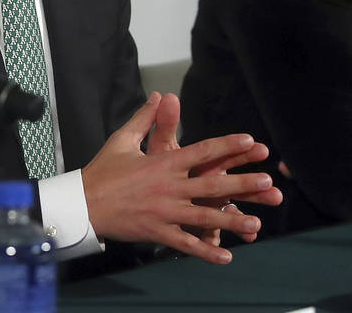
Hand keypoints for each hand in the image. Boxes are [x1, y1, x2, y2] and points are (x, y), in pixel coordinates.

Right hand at [82, 92, 280, 263]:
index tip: (251, 141)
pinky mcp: (157, 231)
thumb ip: (145, 119)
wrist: (83, 202)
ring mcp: (164, 211)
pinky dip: (206, 250)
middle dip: (242, 184)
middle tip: (268, 183)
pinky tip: (226, 256)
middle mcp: (168, 186)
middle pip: (212, 185)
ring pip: (204, 216)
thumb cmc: (102, 170)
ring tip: (257, 224)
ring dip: (232, 220)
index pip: (202, 151)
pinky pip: (186, 243)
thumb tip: (159, 96)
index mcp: (162, 163)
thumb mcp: (122, 139)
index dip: (228, 146)